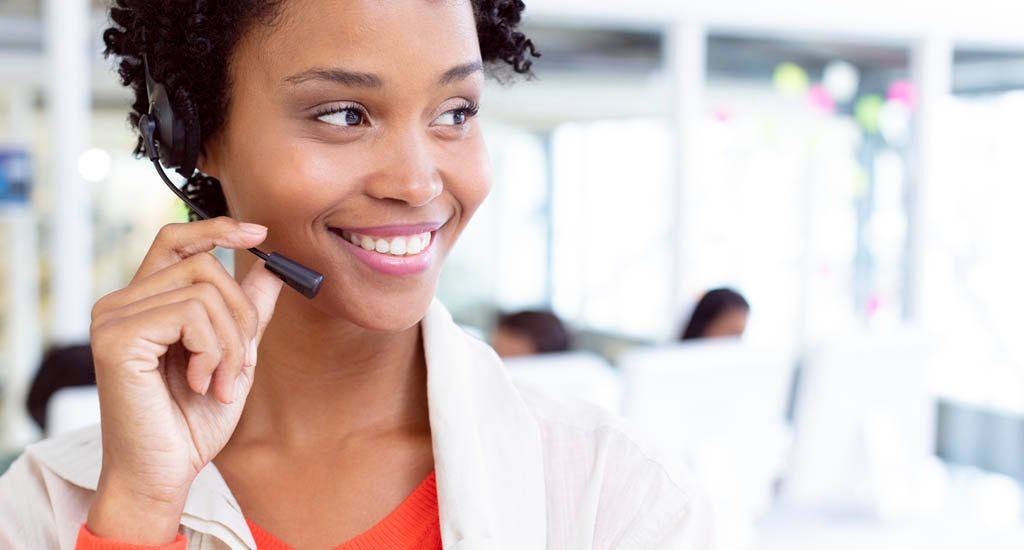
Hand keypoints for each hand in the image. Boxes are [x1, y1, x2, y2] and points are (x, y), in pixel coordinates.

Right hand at [85, 217, 283, 543]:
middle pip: (204, 265)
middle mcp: (121, 302)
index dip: (218, 228)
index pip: (176, 239)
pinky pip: (190, 315)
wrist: (165, 471)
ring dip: (230, 343)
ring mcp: (113, 317)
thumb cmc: (192, 419)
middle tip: (240, 365)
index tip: (261, 235)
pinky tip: (200, 384)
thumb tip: (272, 266)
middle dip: (241, 315)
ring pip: (204, 291)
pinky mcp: (117, 337)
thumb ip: (247, 310)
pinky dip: (212, 352)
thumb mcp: (233, 355)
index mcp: (144, 301)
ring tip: (220, 381)